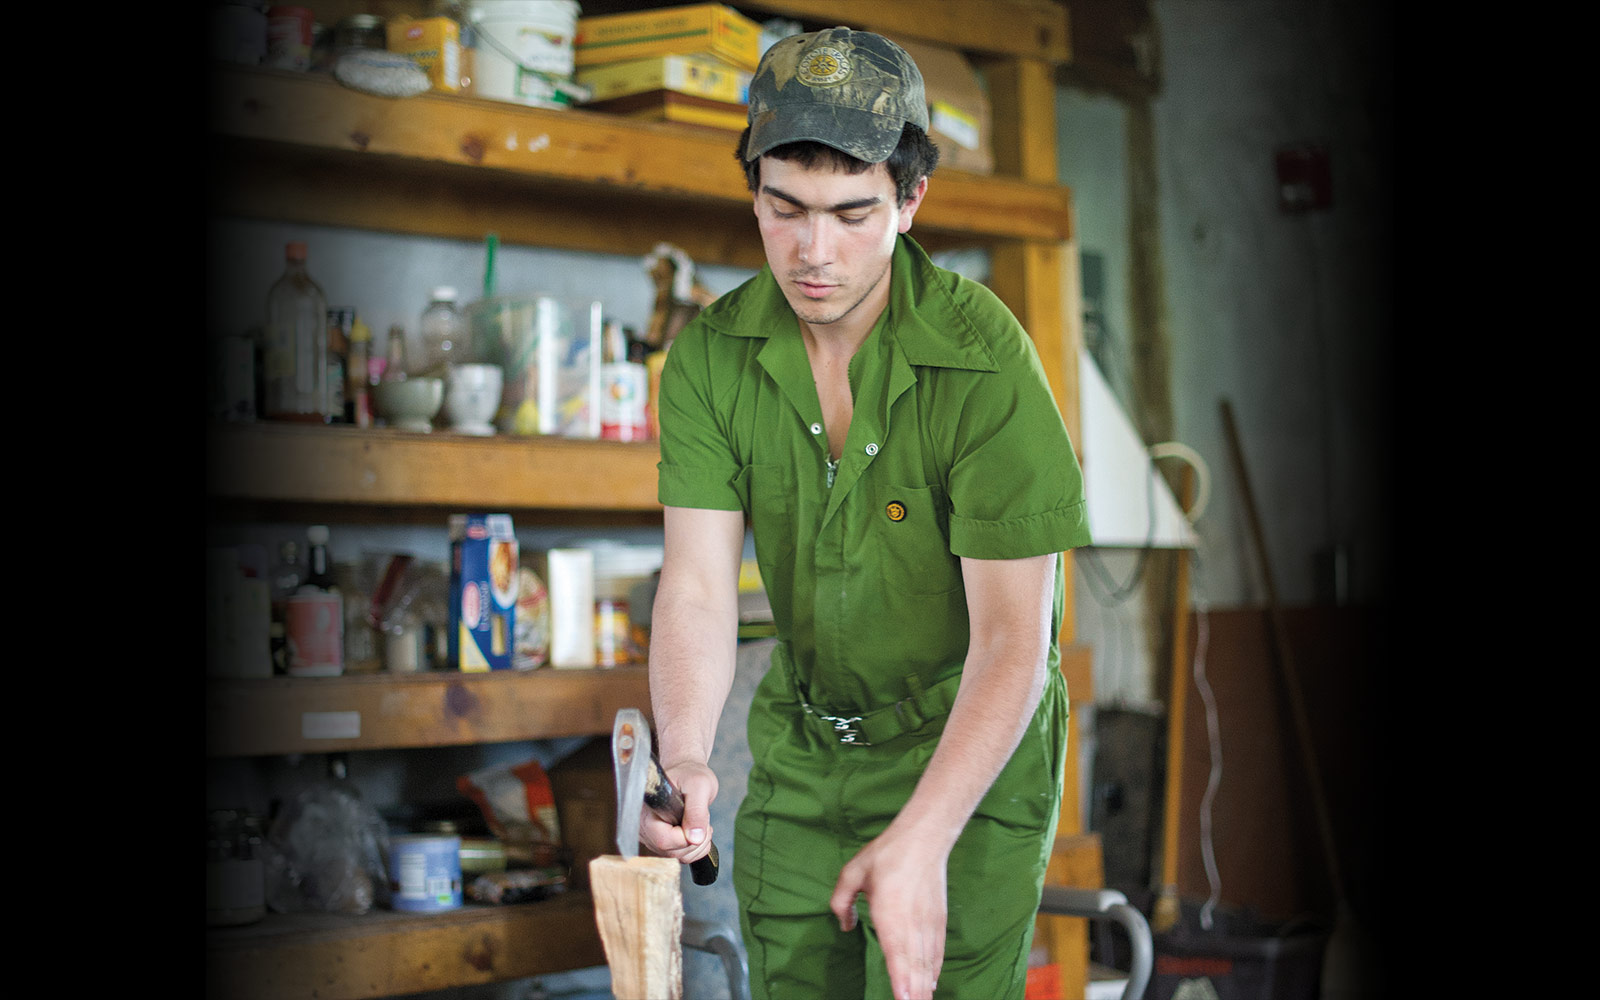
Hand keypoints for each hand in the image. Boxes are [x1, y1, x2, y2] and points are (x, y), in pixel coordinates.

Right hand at [639, 760, 717, 864]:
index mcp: (647, 811)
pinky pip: (680, 856)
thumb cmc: (690, 774)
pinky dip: (694, 848)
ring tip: (699, 822)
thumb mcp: (699, 785)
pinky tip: (695, 830)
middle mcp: (644, 827)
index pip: (664, 839)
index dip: (686, 836)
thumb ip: (697, 811)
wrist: (685, 772)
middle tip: (702, 819)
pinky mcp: (661, 842)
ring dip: (697, 844)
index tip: (700, 822)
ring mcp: (651, 837)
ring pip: (677, 857)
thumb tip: (694, 838)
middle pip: (670, 852)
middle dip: (694, 840)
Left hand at [830, 827, 949, 999]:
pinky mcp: (938, 921)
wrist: (923, 839)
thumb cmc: (886, 854)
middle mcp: (912, 923)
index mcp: (890, 913)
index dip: (901, 981)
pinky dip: (934, 971)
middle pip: (914, 966)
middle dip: (914, 993)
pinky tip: (930, 985)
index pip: (897, 954)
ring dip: (923, 987)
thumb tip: (846, 926)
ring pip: (927, 963)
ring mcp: (928, 924)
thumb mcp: (852, 872)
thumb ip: (841, 901)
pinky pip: (937, 952)